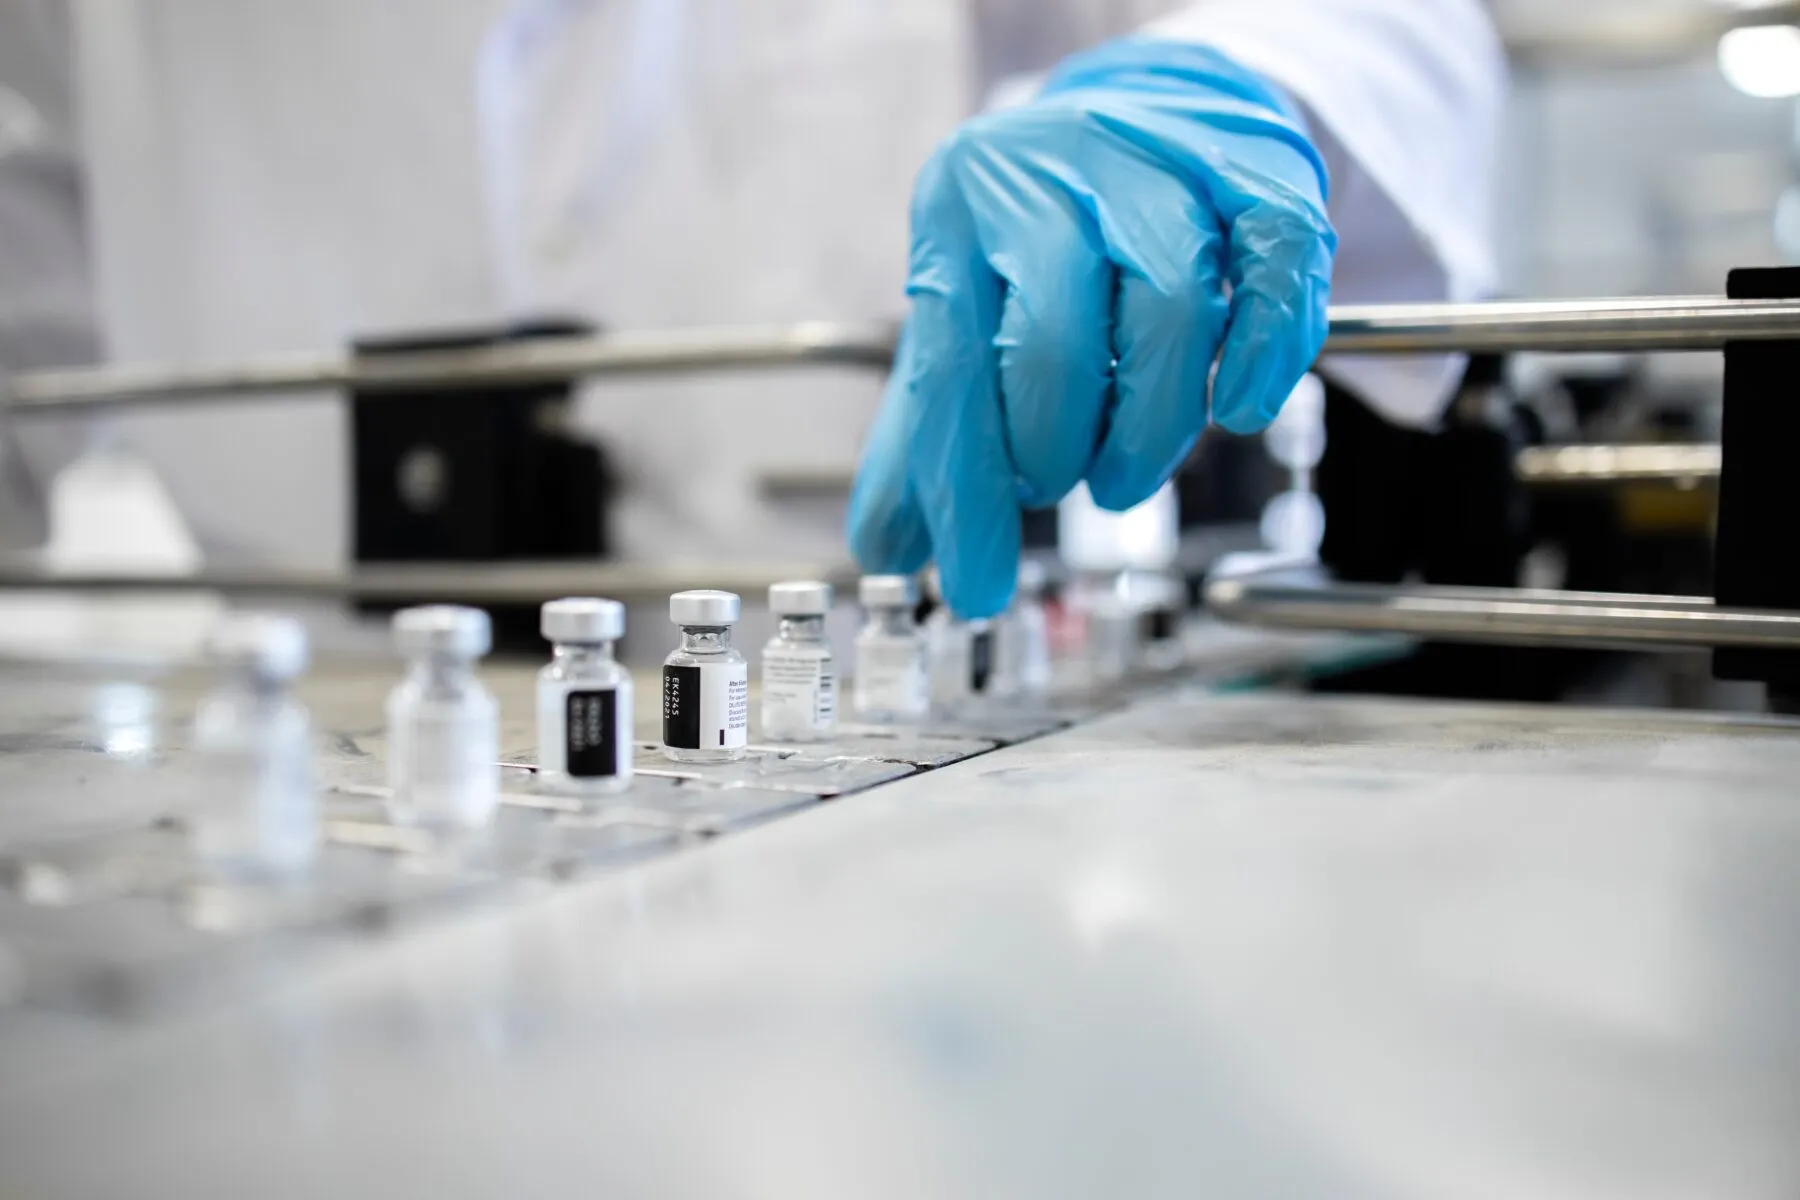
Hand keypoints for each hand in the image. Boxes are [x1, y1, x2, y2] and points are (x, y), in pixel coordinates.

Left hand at [847, 38, 1334, 616]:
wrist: (1149, 103)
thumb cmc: (1048, 233)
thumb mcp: (967, 308)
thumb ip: (930, 427)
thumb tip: (886, 545)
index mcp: (957, 214)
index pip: (952, 376)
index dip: (965, 498)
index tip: (976, 588)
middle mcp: (1049, 175)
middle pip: (1056, 349)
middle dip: (1058, 454)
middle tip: (1066, 483)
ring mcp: (1157, 163)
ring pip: (1172, 313)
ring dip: (1155, 428)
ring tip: (1132, 463)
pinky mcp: (1256, 165)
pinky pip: (1276, 267)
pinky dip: (1264, 355)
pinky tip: (1242, 406)